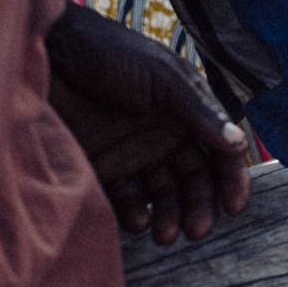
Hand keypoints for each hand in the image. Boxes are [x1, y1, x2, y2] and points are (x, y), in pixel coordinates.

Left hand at [48, 4, 249, 243]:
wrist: (49, 53)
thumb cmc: (110, 52)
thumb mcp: (162, 77)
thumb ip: (199, 111)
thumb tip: (238, 144)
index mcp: (187, 110)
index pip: (219, 151)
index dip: (231, 178)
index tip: (234, 205)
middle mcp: (165, 135)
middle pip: (194, 181)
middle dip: (199, 206)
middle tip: (197, 229)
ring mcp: (134, 153)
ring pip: (164, 196)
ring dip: (170, 216)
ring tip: (166, 234)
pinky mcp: (104, 168)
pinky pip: (126, 200)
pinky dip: (135, 214)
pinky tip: (138, 220)